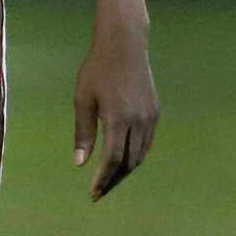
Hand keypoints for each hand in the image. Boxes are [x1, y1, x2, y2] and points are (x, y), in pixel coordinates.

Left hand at [73, 19, 159, 201]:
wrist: (124, 43)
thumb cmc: (98, 68)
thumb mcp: (83, 97)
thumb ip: (83, 131)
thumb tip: (80, 163)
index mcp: (118, 118)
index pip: (112, 160)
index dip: (103, 180)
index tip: (93, 193)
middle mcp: (137, 121)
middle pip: (128, 163)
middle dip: (114, 180)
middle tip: (100, 190)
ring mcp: (149, 116)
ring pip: (140, 155)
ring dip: (126, 169)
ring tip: (110, 177)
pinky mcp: (155, 110)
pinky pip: (147, 142)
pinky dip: (136, 154)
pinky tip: (124, 157)